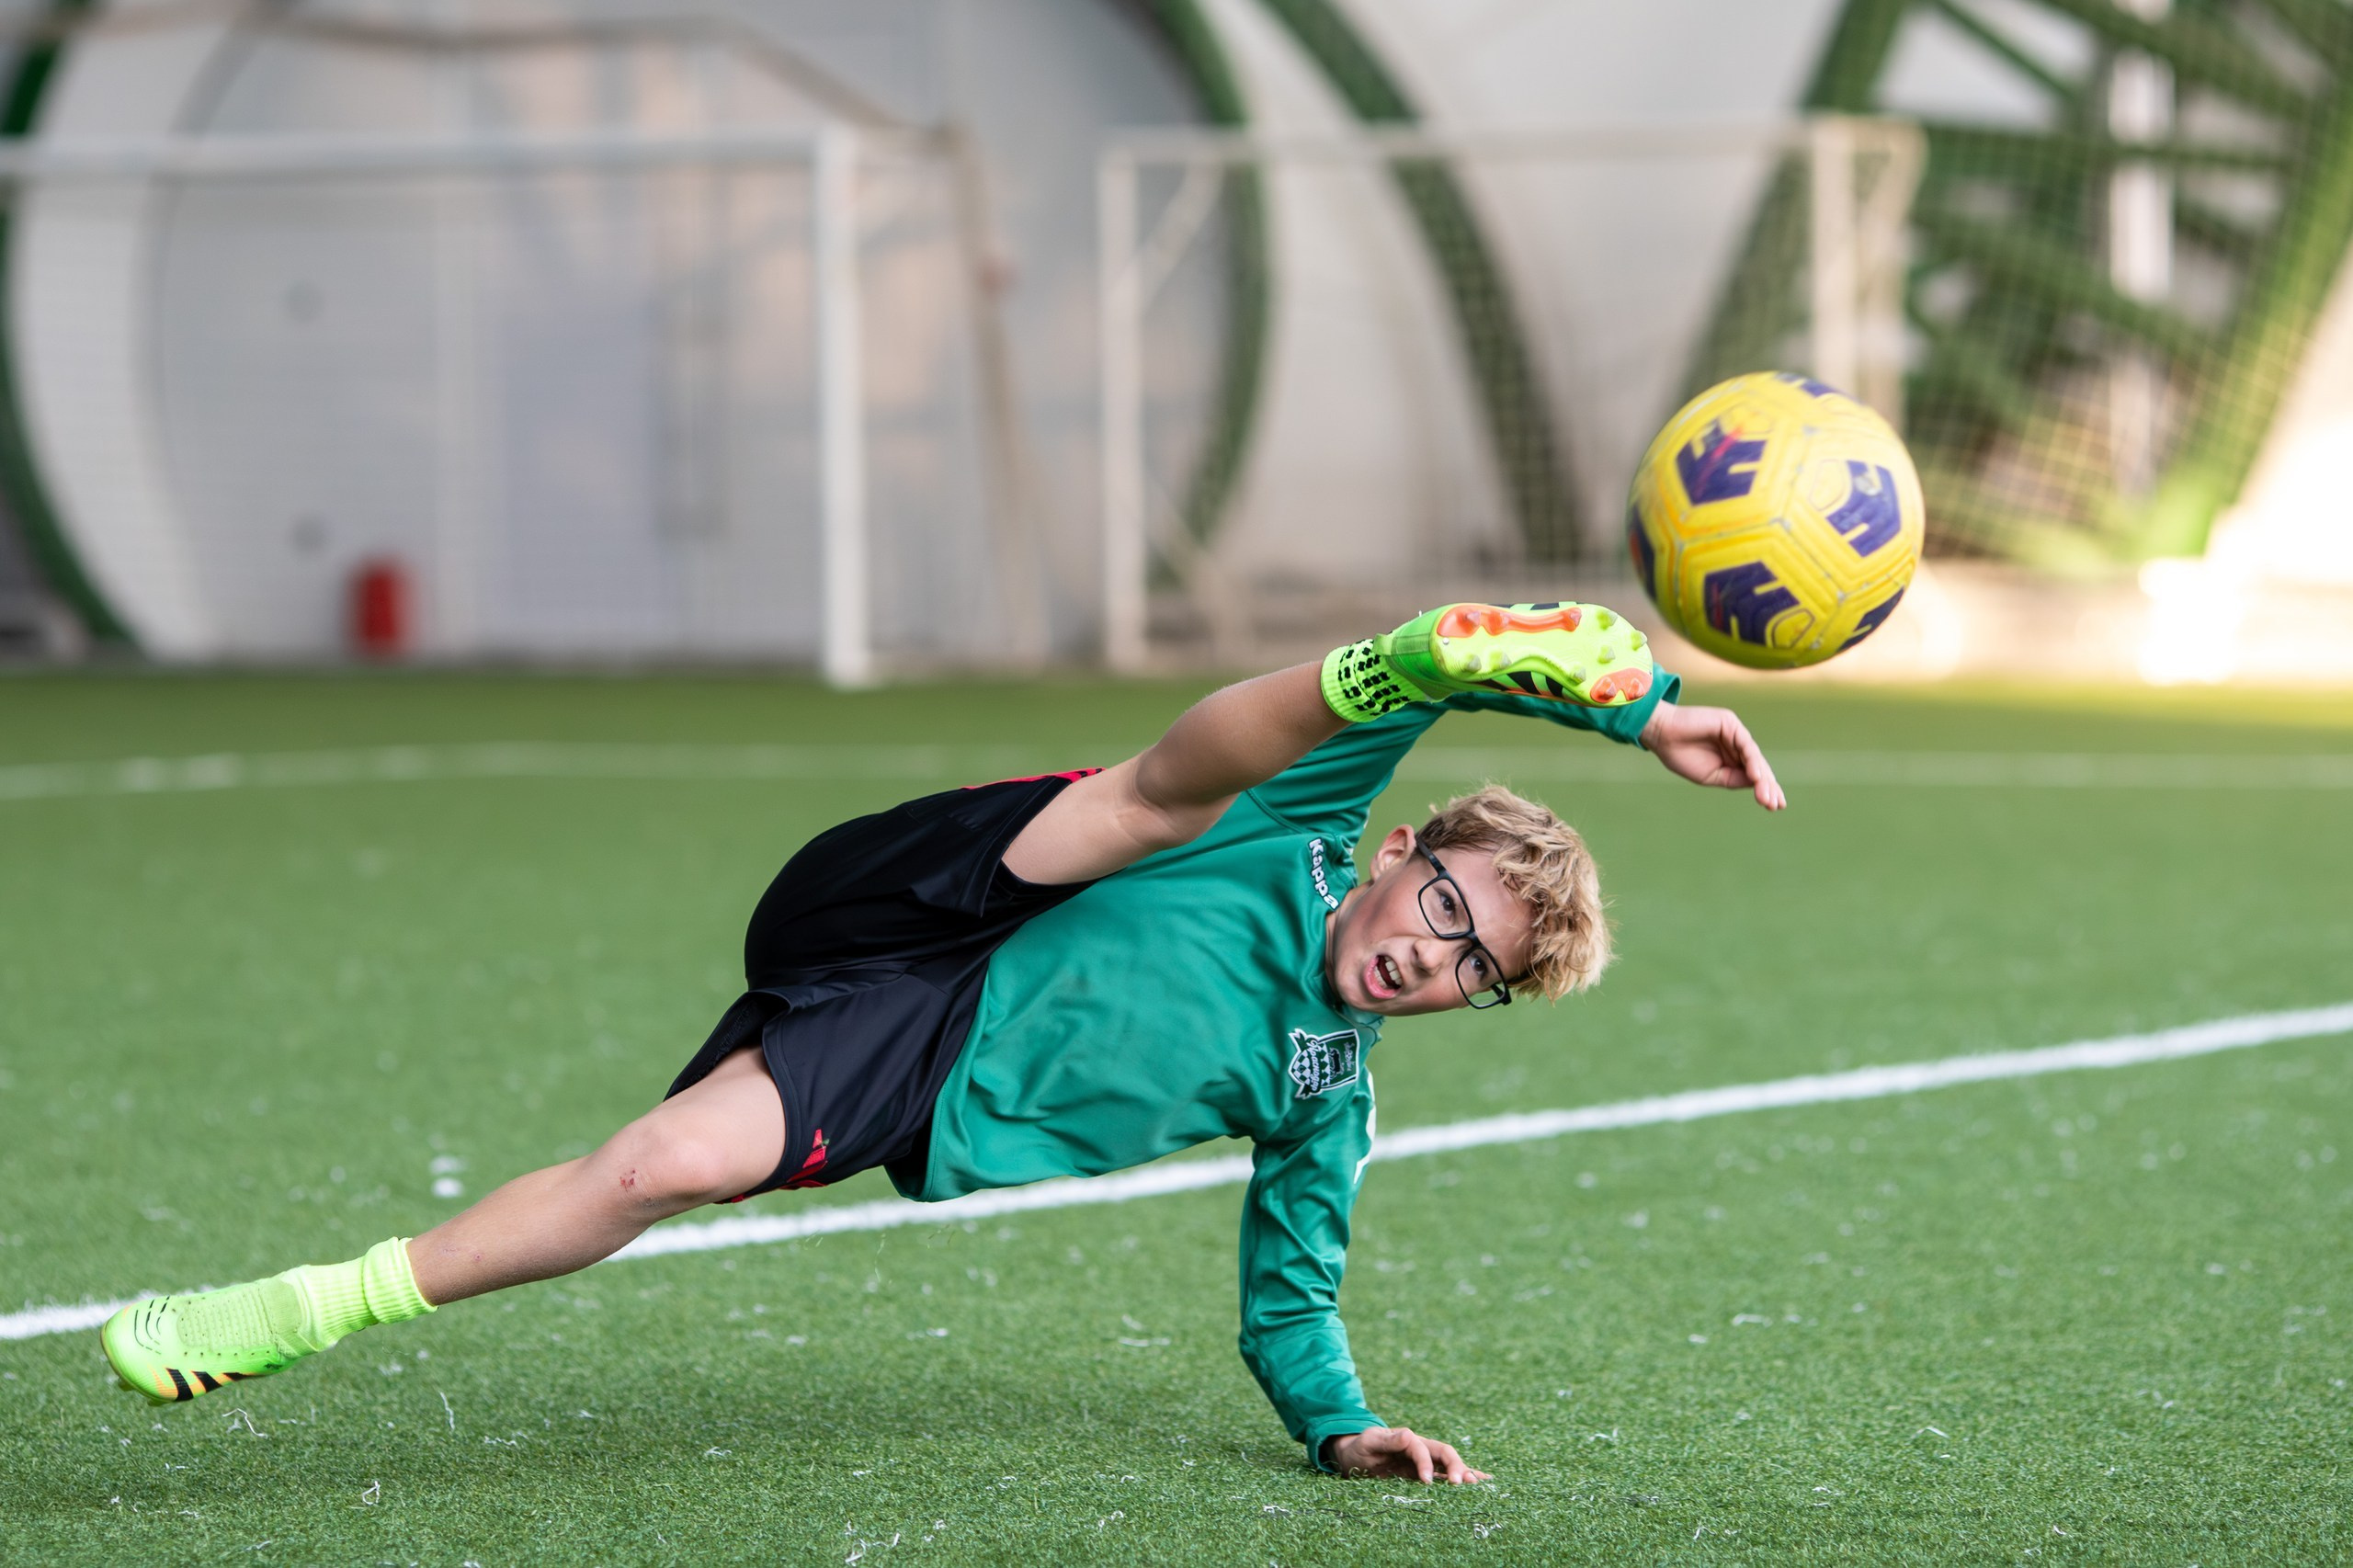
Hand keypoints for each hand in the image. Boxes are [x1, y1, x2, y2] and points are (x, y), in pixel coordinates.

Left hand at [1323, 1426, 1489, 1483]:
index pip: (1422, 1448)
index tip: (1425, 1481)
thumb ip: (1388, 1439)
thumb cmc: (1361, 1448)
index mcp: (1407, 1440)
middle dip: (1455, 1467)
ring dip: (1464, 1473)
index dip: (1425, 1463)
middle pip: (1444, 1454)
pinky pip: (1446, 1477)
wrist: (1355, 1456)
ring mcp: (1425, 1463)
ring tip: (1479, 1484)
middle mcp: (1421, 1450)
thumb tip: (1409, 1435)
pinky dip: (1464, 1478)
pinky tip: (1481, 1483)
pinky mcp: (1425, 1476)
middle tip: (1461, 1484)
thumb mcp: (1369, 1442)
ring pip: (1449, 1465)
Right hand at [1638, 701, 1785, 810]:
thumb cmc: (1680, 755)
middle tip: (1775, 805)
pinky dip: (1752, 761)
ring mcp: (1734, 733)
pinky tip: (1756, 777)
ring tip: (1766, 797)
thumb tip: (1756, 784)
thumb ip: (1733, 779)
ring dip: (1762, 778)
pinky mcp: (1730, 723)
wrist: (1661, 735)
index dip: (1764, 789)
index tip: (1774, 807)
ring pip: (1755, 758)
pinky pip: (1745, 745)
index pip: (1753, 774)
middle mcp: (1736, 744)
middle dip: (1768, 786)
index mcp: (1731, 757)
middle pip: (1759, 767)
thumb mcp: (1710, 776)